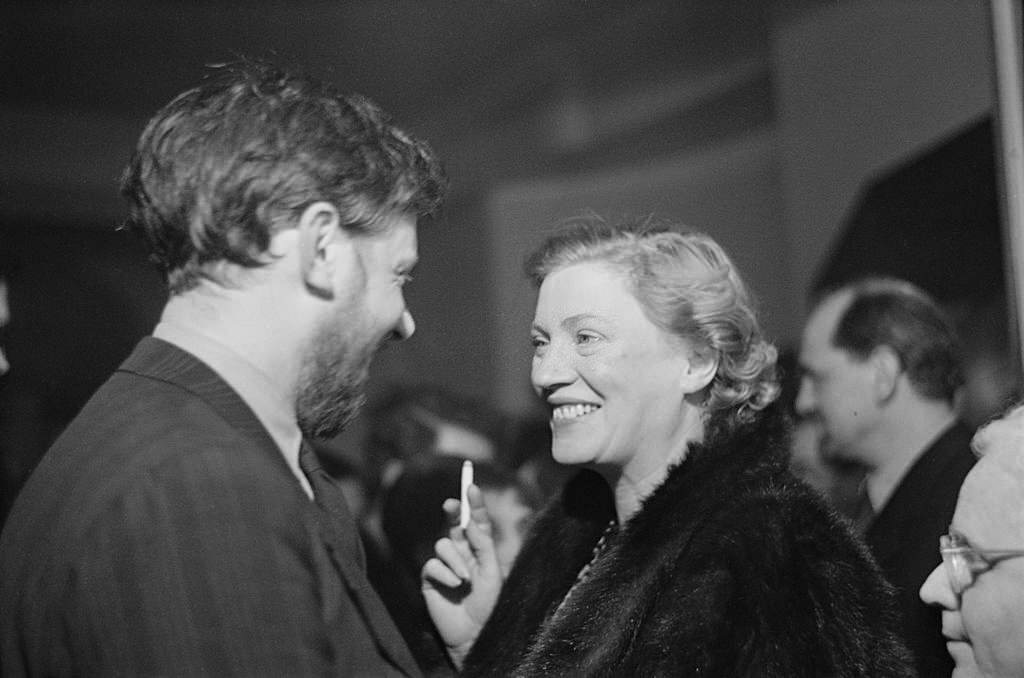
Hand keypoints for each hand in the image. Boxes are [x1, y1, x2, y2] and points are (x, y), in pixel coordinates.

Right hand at [421, 484, 502, 668]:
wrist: (475, 632)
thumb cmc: (489, 603)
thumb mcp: (493, 571)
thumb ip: (482, 545)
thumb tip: (469, 522)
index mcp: (480, 550)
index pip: (476, 521)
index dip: (474, 503)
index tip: (472, 486)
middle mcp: (462, 553)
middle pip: (455, 524)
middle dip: (454, 512)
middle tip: (452, 504)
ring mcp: (445, 565)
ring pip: (443, 544)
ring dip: (456, 560)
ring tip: (466, 579)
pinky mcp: (431, 578)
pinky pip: (433, 564)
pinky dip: (445, 573)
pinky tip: (454, 586)